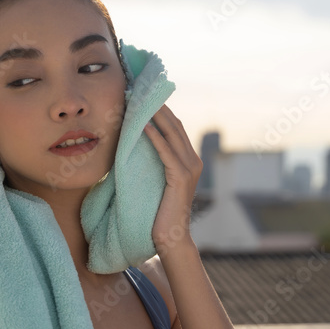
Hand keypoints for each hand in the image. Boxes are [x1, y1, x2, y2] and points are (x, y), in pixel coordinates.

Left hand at [142, 103, 201, 252]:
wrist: (170, 237)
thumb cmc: (159, 211)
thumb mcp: (157, 180)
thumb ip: (155, 163)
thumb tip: (136, 145)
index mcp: (189, 159)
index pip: (175, 127)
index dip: (161, 111)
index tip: (144, 96)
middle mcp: (193, 160)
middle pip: (175, 125)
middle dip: (157, 107)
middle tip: (140, 91)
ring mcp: (190, 168)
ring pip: (172, 134)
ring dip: (155, 116)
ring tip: (139, 102)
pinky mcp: (181, 177)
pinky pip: (166, 152)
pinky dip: (155, 137)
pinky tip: (143, 126)